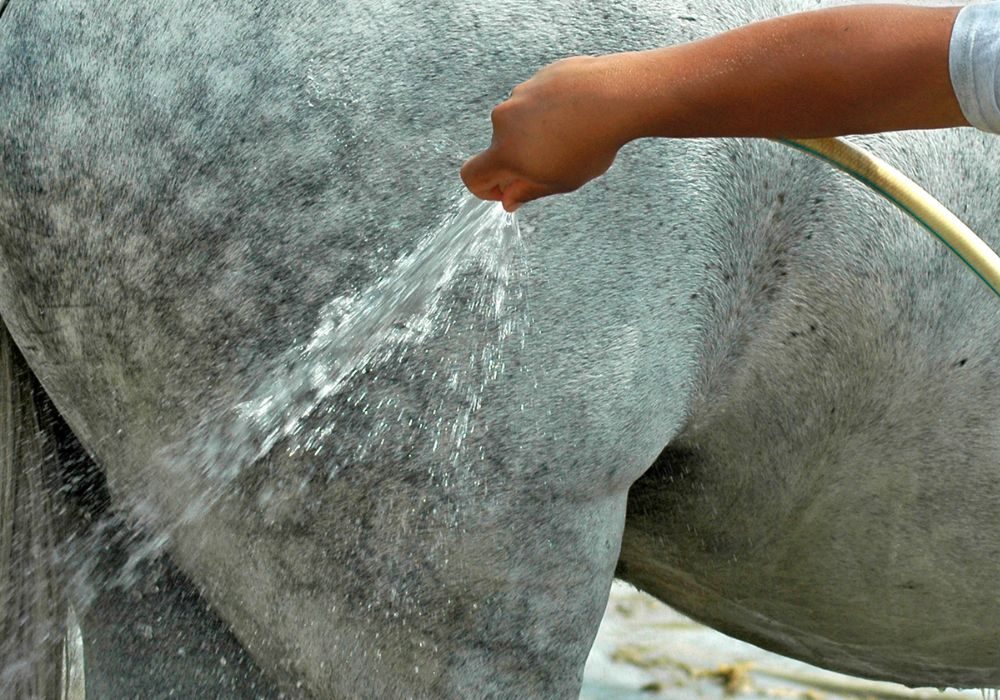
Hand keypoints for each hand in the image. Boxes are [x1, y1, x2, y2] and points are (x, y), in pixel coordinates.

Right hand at [461, 55, 636, 211]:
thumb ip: (528, 192)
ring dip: (537, 132)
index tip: (512, 189)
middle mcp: (504, 120)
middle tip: (557, 162)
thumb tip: (508, 199)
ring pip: (520, 122)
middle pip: (500, 147)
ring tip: (574, 134)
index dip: (486, 189)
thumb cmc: (590, 145)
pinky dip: (551, 109)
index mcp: (505, 152)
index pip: (472, 175)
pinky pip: (538, 99)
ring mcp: (521, 94)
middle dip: (520, 158)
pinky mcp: (540, 76)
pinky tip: (580, 113)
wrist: (616, 95)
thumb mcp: (561, 181)